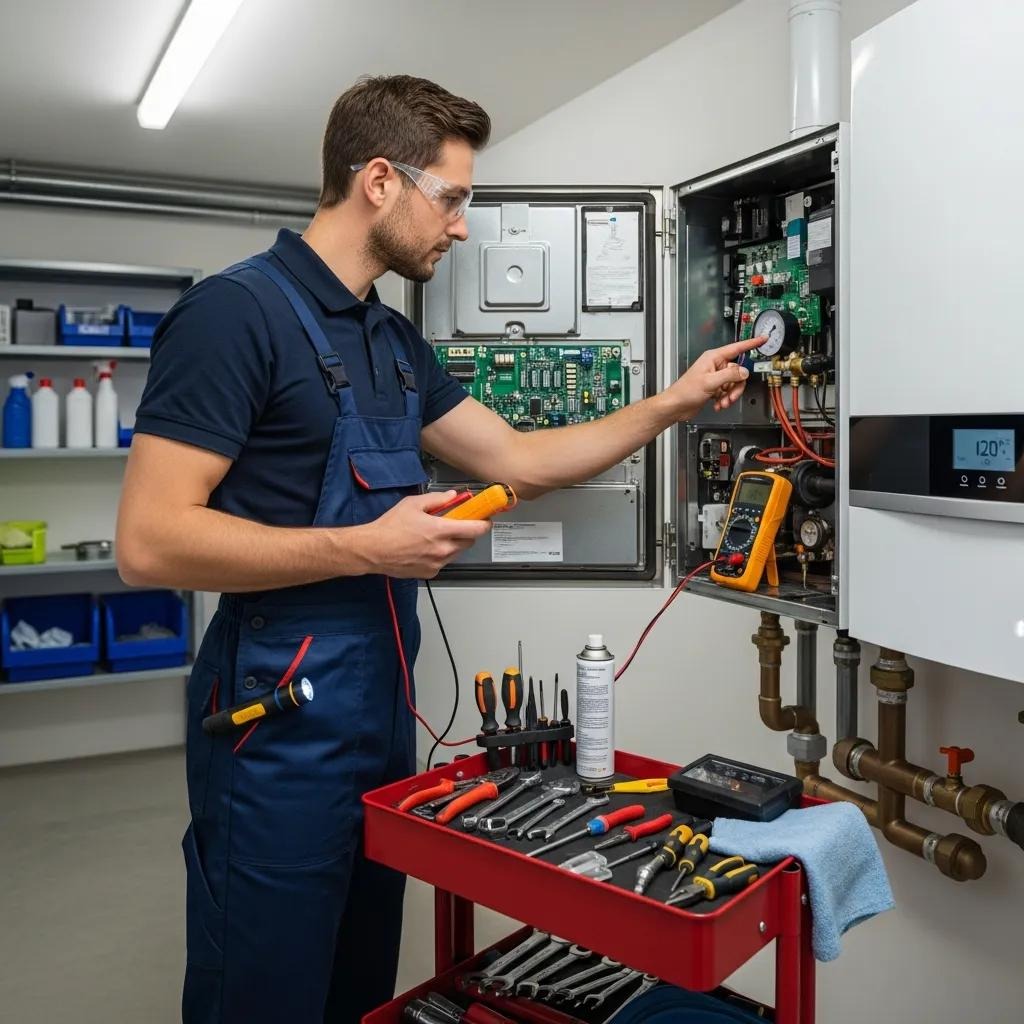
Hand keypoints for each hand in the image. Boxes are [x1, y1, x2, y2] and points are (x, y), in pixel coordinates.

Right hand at [352, 491, 491, 578]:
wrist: (373, 550)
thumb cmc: (389, 527)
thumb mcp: (413, 504)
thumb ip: (437, 499)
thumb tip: (452, 496)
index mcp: (440, 530)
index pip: (475, 529)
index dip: (484, 524)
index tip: (485, 520)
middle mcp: (442, 549)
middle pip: (469, 542)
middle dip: (467, 533)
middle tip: (457, 525)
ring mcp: (437, 563)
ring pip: (456, 553)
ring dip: (453, 544)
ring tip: (436, 536)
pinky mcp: (430, 572)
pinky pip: (443, 562)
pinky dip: (440, 555)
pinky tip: (426, 548)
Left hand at [661, 337, 765, 419]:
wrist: (676, 406)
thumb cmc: (686, 391)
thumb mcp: (710, 382)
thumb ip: (730, 375)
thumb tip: (745, 372)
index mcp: (714, 358)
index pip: (737, 348)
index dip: (751, 343)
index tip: (762, 339)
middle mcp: (715, 365)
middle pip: (738, 372)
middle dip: (736, 386)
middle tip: (730, 395)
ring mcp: (715, 377)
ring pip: (734, 384)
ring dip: (730, 395)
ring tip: (722, 402)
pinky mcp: (715, 388)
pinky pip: (728, 391)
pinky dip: (725, 399)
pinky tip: (718, 404)